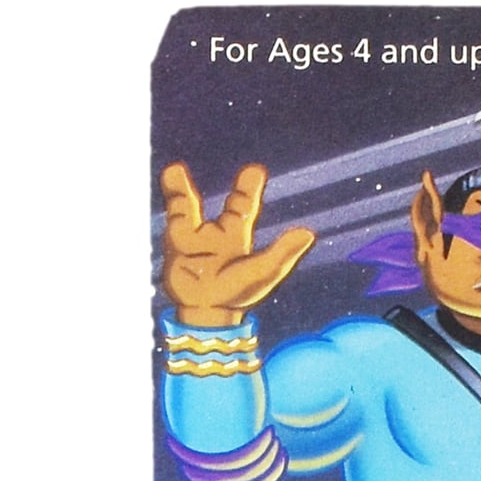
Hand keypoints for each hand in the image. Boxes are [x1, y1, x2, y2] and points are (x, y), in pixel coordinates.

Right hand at [161, 162, 315, 326]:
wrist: (208, 310)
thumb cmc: (236, 294)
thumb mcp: (262, 271)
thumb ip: (282, 252)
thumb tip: (309, 234)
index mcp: (237, 239)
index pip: (246, 209)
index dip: (248, 190)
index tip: (255, 170)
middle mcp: (218, 236)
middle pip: (230, 208)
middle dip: (240, 191)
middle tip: (253, 170)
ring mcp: (195, 239)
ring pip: (187, 206)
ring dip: (180, 190)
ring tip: (175, 170)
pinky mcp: (176, 243)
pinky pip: (174, 216)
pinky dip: (173, 197)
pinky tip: (171, 175)